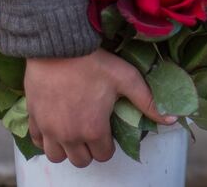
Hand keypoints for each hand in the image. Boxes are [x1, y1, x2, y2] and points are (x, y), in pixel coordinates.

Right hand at [25, 48, 175, 167]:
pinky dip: (47, 139)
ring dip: (67, 149)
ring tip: (74, 132)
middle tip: (93, 131)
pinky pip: (38, 142)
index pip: (104, 155)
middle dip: (90, 150)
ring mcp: (49, 129)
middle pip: (81, 161)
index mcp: (93, 129)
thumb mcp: (127, 79)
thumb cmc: (95, 62)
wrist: (59, 46)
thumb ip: (148, 102)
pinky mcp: (34, 118)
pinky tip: (56, 125)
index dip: (109, 144)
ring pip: (57, 157)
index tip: (109, 130)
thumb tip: (172, 119)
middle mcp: (69, 135)